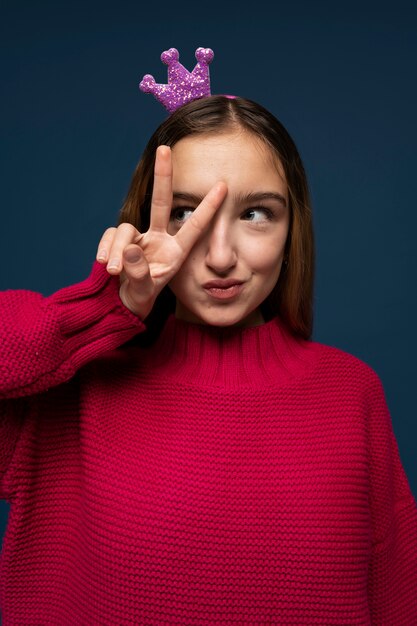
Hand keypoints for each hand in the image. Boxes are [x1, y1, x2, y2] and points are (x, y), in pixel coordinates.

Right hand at [96, 145, 226, 318]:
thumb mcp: (145, 291)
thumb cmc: (142, 295)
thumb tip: (130, 249)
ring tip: (112, 271)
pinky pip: (110, 235)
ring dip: (117, 249)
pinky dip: (105, 248)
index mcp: (175, 251)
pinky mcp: (119, 239)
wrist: (123, 302)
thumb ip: (139, 274)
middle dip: (163, 175)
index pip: (195, 225)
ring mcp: (138, 237)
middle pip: (160, 201)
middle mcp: (158, 238)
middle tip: (165, 149)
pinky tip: (103, 264)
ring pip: (125, 230)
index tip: (224, 186)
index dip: (208, 207)